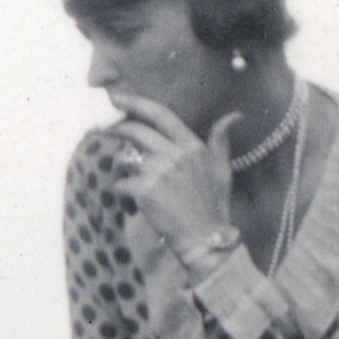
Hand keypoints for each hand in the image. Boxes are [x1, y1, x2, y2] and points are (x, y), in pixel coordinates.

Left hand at [106, 89, 240, 258]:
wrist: (205, 240)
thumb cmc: (214, 208)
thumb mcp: (222, 170)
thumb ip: (221, 141)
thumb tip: (234, 115)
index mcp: (193, 145)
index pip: (160, 114)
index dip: (135, 103)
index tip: (117, 98)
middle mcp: (176, 153)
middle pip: (135, 130)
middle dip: (116, 128)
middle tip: (103, 130)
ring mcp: (159, 171)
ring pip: (126, 158)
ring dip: (125, 168)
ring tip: (135, 181)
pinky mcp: (144, 189)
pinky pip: (121, 183)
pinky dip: (124, 192)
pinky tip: (137, 204)